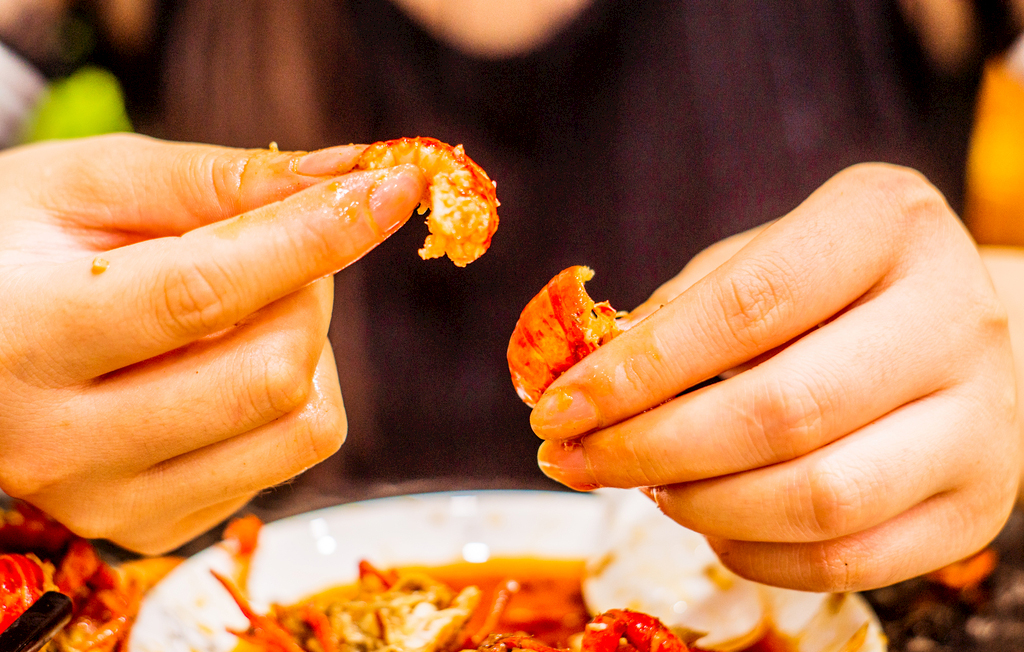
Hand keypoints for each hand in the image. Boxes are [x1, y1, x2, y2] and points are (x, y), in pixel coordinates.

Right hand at [0, 133, 424, 552]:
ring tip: (248, 308)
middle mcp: (62, 445)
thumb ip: (214, 178)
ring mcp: (111, 502)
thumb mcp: (83, 184)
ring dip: (309, 347)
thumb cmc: (10, 247)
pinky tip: (222, 362)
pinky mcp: (155, 527)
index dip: (314, 235)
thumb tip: (346, 173)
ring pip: (301, 427)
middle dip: (309, 288)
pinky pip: (287, 458)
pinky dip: (288, 395)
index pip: (202, 292)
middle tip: (278, 247)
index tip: (391, 188)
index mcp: (22, 339)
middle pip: (272, 372)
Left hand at [532, 163, 1020, 591]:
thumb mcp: (758, 262)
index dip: (640, 368)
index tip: (557, 409)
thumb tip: (580, 388)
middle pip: (783, 410)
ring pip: (820, 497)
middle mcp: (954, 317)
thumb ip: (677, 315)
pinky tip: (709, 524)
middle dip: (651, 447)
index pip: (748, 305)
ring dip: (700, 505)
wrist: (957, 338)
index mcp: (888, 223)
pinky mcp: (977, 504)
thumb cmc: (832, 291)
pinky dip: (755, 554)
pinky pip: (850, 558)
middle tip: (575, 460)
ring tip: (644, 486)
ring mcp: (981, 419)